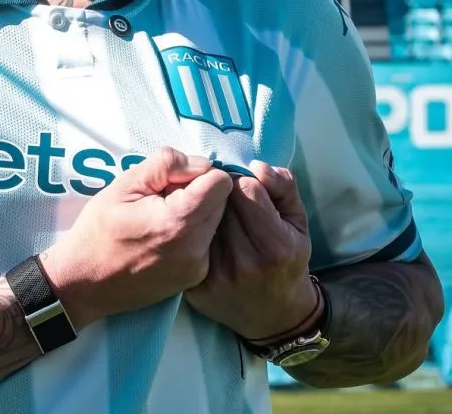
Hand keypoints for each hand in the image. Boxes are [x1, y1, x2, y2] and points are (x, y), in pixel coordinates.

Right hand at [39, 147, 232, 329]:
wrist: (84, 282)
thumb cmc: (99, 228)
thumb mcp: (125, 183)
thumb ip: (167, 164)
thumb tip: (202, 164)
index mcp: (178, 222)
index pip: (221, 183)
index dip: (198, 173)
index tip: (172, 182)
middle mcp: (196, 249)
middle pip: (222, 202)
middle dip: (199, 192)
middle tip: (163, 200)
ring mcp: (197, 268)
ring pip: (217, 221)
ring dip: (197, 212)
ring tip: (162, 218)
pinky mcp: (195, 278)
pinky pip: (207, 242)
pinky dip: (193, 233)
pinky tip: (164, 238)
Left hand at [182, 161, 316, 341]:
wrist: (274, 317)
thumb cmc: (288, 260)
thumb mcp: (297, 223)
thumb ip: (283, 186)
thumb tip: (257, 166)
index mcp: (273, 244)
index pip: (245, 188)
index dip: (244, 182)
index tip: (246, 190)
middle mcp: (244, 261)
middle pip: (218, 201)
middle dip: (221, 194)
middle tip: (227, 200)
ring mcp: (217, 276)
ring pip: (198, 220)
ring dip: (202, 210)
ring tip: (213, 216)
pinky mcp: (196, 287)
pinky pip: (186, 243)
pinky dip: (189, 233)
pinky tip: (197, 233)